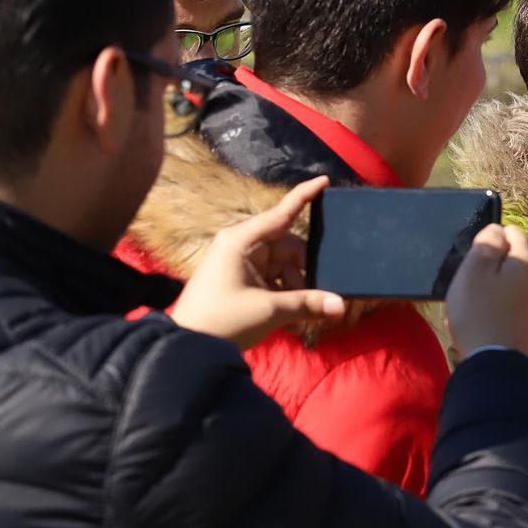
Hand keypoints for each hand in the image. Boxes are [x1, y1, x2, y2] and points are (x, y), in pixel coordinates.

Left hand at [171, 176, 345, 348]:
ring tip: (307, 312)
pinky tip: (296, 314)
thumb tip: (341, 305)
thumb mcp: (269, 310)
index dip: (304, 196)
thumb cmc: (223, 319)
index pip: (281, 213)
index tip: (324, 180)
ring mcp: (240, 264)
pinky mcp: (240, 282)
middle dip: (307, 269)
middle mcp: (241, 246)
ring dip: (298, 287)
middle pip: (288, 247)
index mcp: (241, 241)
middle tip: (326, 292)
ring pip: (283, 267)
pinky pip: (274, 280)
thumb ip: (307, 303)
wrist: (186, 347)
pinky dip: (286, 294)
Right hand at [445, 224, 527, 357]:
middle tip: (470, 279)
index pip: (514, 232)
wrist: (496, 363)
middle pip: (514, 258)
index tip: (473, 255)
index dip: (492, 237)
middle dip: (493, 262)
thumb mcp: (475, 269)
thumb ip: (487, 243)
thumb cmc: (480, 311)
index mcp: (527, 262)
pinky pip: (513, 302)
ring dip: (494, 285)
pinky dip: (498, 303)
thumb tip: (498, 230)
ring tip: (472, 301)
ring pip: (512, 281)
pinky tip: (483, 317)